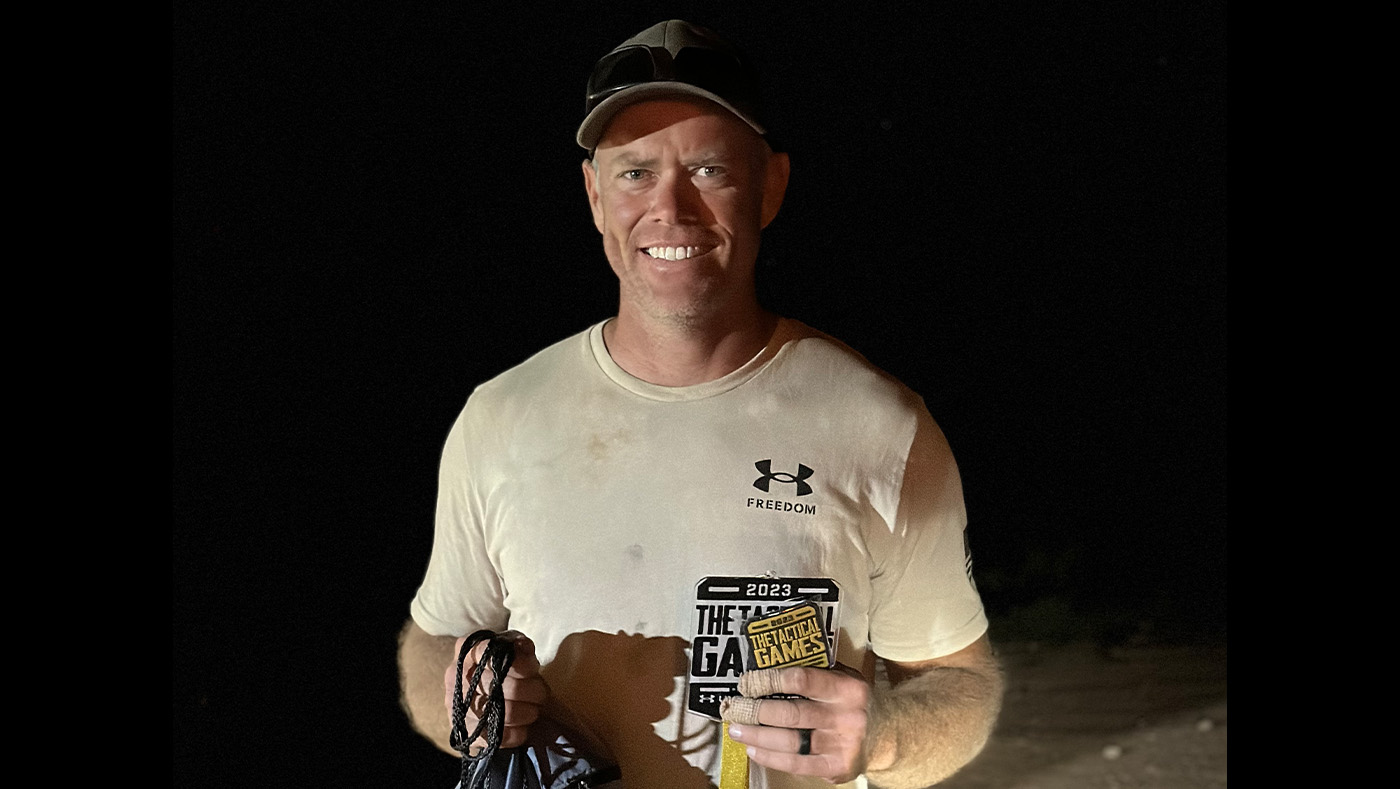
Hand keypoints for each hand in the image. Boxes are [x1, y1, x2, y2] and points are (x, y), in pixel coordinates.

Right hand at [442, 630, 547, 749]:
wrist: (480, 687)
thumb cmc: (502, 663)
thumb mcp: (512, 646)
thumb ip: (520, 646)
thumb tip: (523, 650)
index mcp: (467, 649)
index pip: (492, 654)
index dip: (519, 664)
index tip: (534, 669)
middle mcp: (455, 676)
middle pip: (501, 686)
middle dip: (531, 691)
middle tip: (541, 693)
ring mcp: (457, 705)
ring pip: (502, 713)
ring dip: (528, 712)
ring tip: (534, 709)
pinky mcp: (464, 731)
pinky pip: (496, 737)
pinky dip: (517, 734)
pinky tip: (524, 728)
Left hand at [720, 664, 870, 783]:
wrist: (888, 732)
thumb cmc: (854, 700)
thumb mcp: (844, 677)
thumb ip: (814, 671)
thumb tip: (766, 665)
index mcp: (847, 688)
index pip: (802, 680)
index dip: (770, 680)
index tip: (748, 681)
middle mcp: (847, 717)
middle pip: (792, 714)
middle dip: (756, 711)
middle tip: (734, 707)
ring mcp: (842, 745)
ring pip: (790, 742)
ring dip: (757, 736)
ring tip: (737, 730)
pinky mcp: (837, 767)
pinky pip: (797, 764)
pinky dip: (771, 757)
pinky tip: (754, 749)